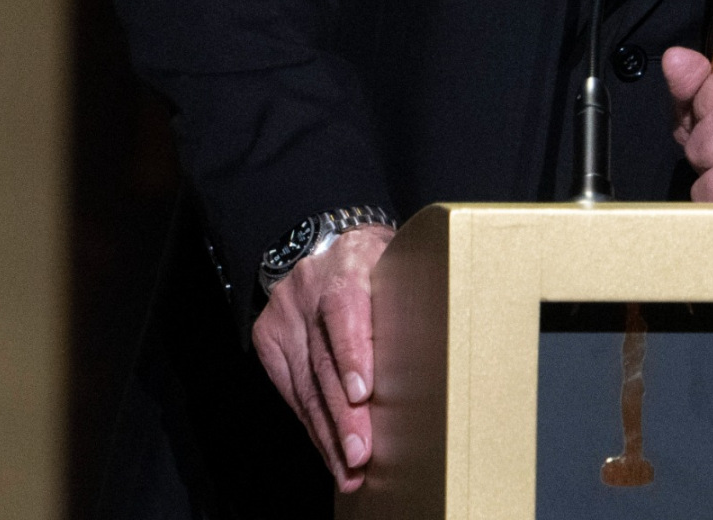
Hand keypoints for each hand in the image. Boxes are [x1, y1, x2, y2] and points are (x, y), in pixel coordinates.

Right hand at [251, 223, 394, 491]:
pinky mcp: (269, 338)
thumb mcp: (399, 260)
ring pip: (305, 384)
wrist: (326, 243)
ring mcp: (285, 314)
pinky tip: (330, 452)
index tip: (363, 393)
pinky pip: (292, 391)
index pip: (346, 307)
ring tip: (350, 469)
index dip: (353, 353)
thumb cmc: (377, 261)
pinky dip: (313, 425)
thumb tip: (443, 341)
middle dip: (344, 414)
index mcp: (350, 261)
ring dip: (329, 432)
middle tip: (362, 453)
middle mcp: (309, 287)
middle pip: (324, 359)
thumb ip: (411, 294)